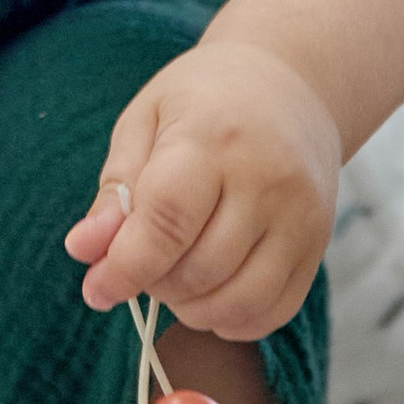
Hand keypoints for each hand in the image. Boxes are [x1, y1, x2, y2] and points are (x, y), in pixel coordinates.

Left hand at [62, 42, 340, 341]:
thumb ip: (115, 190)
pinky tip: (212, 292)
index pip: (167, 222)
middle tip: (143, 260)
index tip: (97, 289)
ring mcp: (301, 216)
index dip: (126, 267)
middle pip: (200, 270)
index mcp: (213, 139)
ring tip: (175, 276)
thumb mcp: (146, 121)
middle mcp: (267, 180)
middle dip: (155, 283)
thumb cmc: (204, 101)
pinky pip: (274, 311)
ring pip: (238, 302)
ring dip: (192, 309)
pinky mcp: (320, 244)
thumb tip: (84, 250)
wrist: (292, 84)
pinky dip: (233, 320)